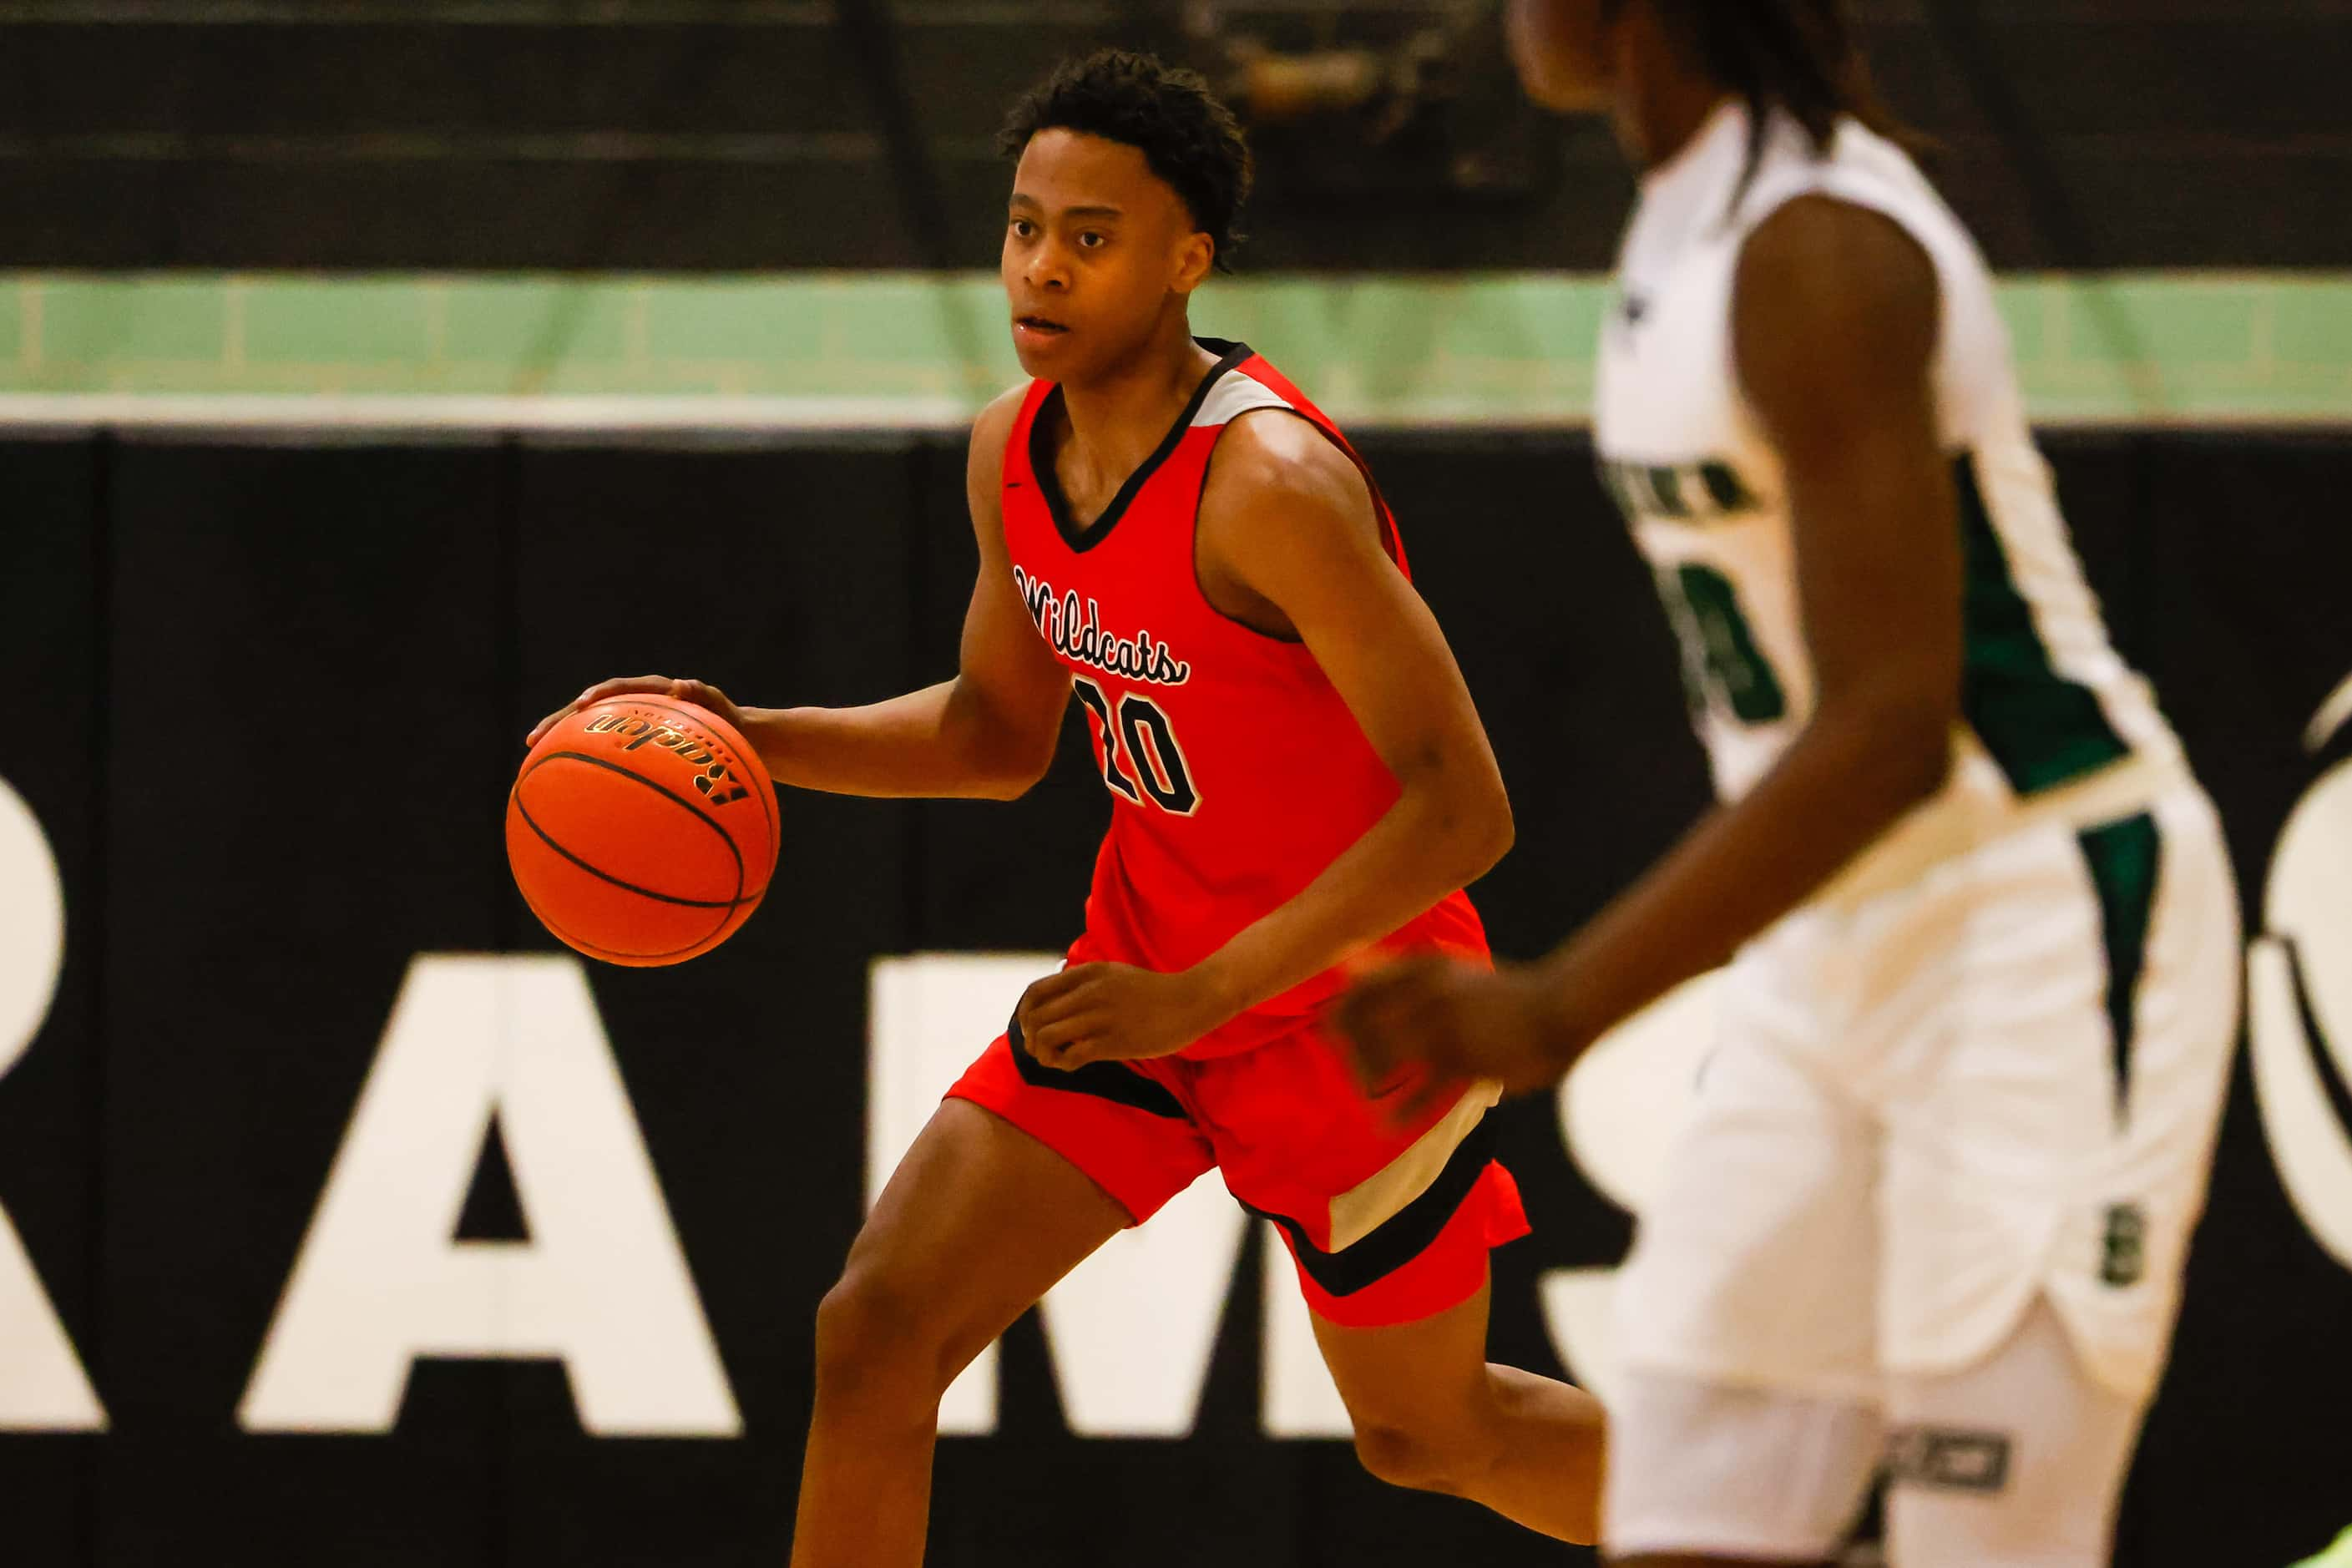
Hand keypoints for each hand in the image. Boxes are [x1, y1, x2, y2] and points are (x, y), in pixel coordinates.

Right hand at [526, 675, 748, 749]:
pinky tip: (562, 789)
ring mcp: (627, 728)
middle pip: (588, 712)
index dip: (598, 695)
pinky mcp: (628, 747)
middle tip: (534, 739)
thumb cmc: (728, 722)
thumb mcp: (721, 708)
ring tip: (532, 761)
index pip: (618, 688)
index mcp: (651, 693)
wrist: (734, 738)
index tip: (582, 705)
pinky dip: (582, 766)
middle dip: (559, 723)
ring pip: (586, 733)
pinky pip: (601, 755)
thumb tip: (680, 683)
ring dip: (560, 745)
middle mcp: (633, 707)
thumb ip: (704, 694)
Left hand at [1015, 963, 1228, 1070]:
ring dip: (1043, 1053)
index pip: (1035, 993)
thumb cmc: (1153, 992)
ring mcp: (1101, 1017)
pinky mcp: (1114, 1042)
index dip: (1024, 1015)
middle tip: (1042, 1050)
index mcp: (1087, 973)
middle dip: (1030, 1039)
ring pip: (1047, 1037)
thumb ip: (1084, 983)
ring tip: (1055, 1059)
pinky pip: (1071, 1056)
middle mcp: (1089, 992)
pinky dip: (1063, 1064)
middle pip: (1035, 1018)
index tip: (1031, 1028)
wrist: (1191, 1001)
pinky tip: (1072, 1065)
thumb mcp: (1113, 974)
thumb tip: (1056, 1002)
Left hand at [1335, 955, 1583, 1110]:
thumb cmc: (1498, 993)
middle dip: (1351, 1051)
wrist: (1558, 1009)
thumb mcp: (1446, 970)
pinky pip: (1422, 1093)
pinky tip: (1388, 1125)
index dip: (1341, 1016)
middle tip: (1358, 1073)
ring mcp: (1446, 1028)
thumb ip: (1394, 967)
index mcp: (1422, 967)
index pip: (1358, 990)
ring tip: (1371, 1093)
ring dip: (1369, 1078)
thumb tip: (1343, 960)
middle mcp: (1427, 994)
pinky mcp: (1466, 1062)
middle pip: (1361, 1024)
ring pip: (1384, 1057)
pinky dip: (1403, 1113)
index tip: (1339, 1035)